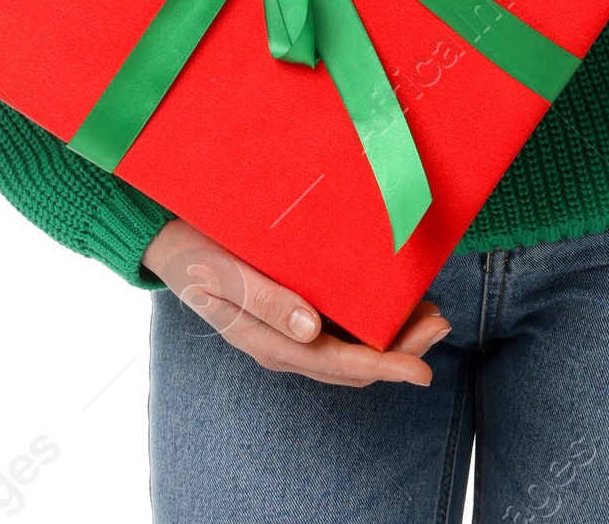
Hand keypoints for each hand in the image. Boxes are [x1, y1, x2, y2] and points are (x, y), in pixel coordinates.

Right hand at [141, 218, 449, 385]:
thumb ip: (266, 300)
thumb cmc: (195, 252)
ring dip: (393, 336)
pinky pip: (340, 326)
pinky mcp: (291, 309)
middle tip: (441, 324)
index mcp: (270, 342)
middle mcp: (286, 343)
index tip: (422, 369)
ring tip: (431, 315)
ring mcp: (289, 329)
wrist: (167, 239)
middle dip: (401, 350)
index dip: (384, 367)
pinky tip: (394, 300)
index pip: (339, 364)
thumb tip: (313, 330)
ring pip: (351, 347)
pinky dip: (372, 319)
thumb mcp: (223, 273)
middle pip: (354, 362)